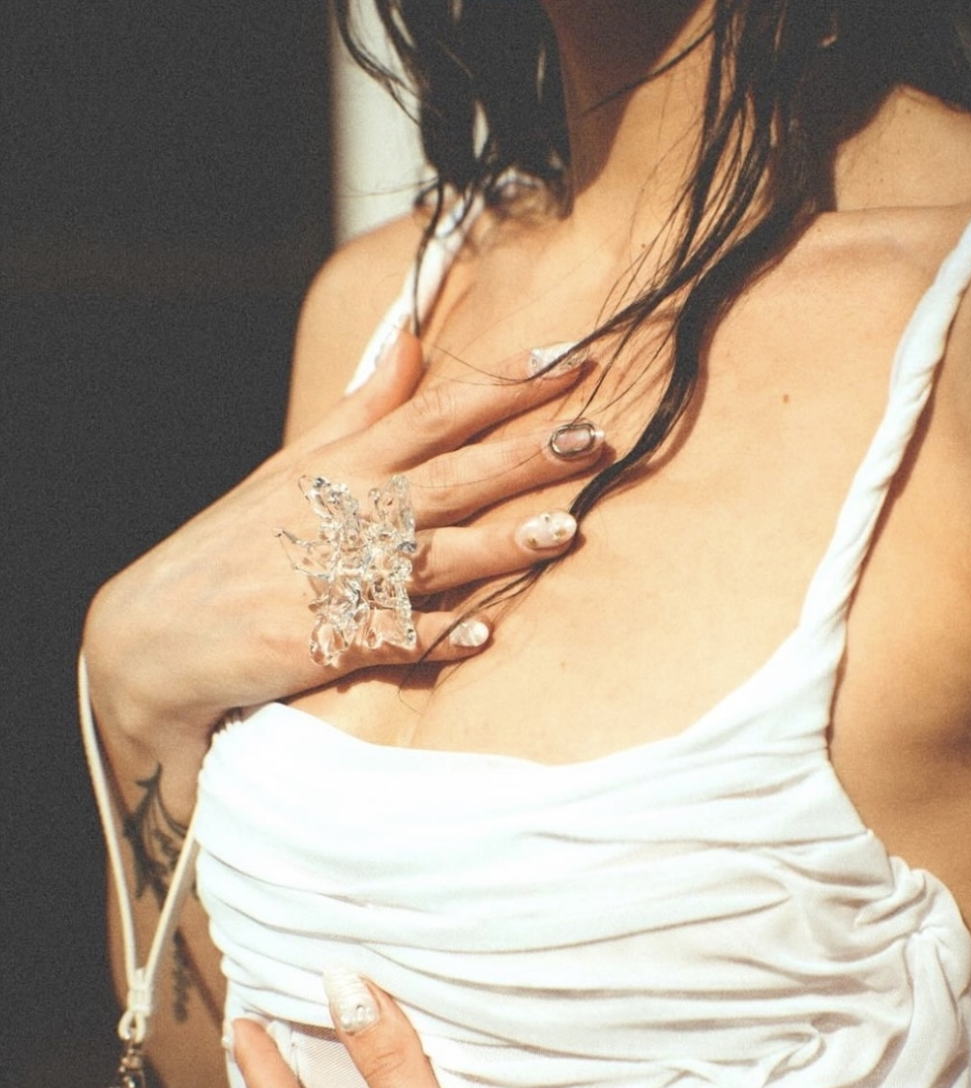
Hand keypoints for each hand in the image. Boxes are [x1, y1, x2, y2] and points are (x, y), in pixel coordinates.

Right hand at [83, 333, 599, 779]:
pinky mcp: (320, 641)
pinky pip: (389, 638)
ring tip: (564, 528)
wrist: (153, 635)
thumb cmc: (236, 547)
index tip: (571, 360)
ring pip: (430, 554)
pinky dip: (434, 636)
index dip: (505, 387)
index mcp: (342, 467)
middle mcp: (344, 514)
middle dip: (522, 453)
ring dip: (497, 543)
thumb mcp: (293, 465)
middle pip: (447, 475)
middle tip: (594, 433)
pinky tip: (484, 633)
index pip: (437, 413)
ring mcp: (333, 578)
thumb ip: (361, 409)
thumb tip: (411, 341)